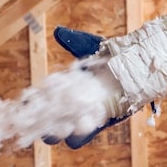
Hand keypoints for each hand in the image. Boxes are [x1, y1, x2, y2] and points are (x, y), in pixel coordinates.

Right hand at [43, 26, 133, 148]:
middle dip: (43, 124)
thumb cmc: (113, 56)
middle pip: (49, 123)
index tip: (28, 100)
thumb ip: (75, 42)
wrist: (138, 66)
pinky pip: (86, 134)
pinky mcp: (101, 124)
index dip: (33, 102)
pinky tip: (80, 125)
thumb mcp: (91, 47)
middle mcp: (73, 107)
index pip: (42, 99)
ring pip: (65, 134)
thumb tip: (58, 32)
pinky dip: (81, 132)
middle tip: (42, 120)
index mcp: (65, 89)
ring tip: (60, 127)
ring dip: (60, 133)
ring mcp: (86, 117)